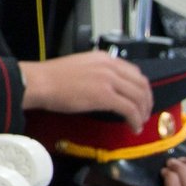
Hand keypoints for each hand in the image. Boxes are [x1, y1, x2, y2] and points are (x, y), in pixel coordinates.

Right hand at [20, 51, 152, 124]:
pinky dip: (135, 120)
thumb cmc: (51, 77)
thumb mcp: (79, 67)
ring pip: (139, 97)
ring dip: (143, 112)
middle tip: (144, 113)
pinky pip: (130, 109)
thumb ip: (96, 72)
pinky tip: (133, 127)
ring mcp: (109, 80)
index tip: (139, 98)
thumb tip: (104, 87)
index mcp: (103, 58)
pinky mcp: (106, 96)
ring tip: (139, 122)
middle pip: (141, 84)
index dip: (141, 87)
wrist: (39, 82)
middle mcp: (110, 66)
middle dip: (147, 101)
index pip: (134, 71)